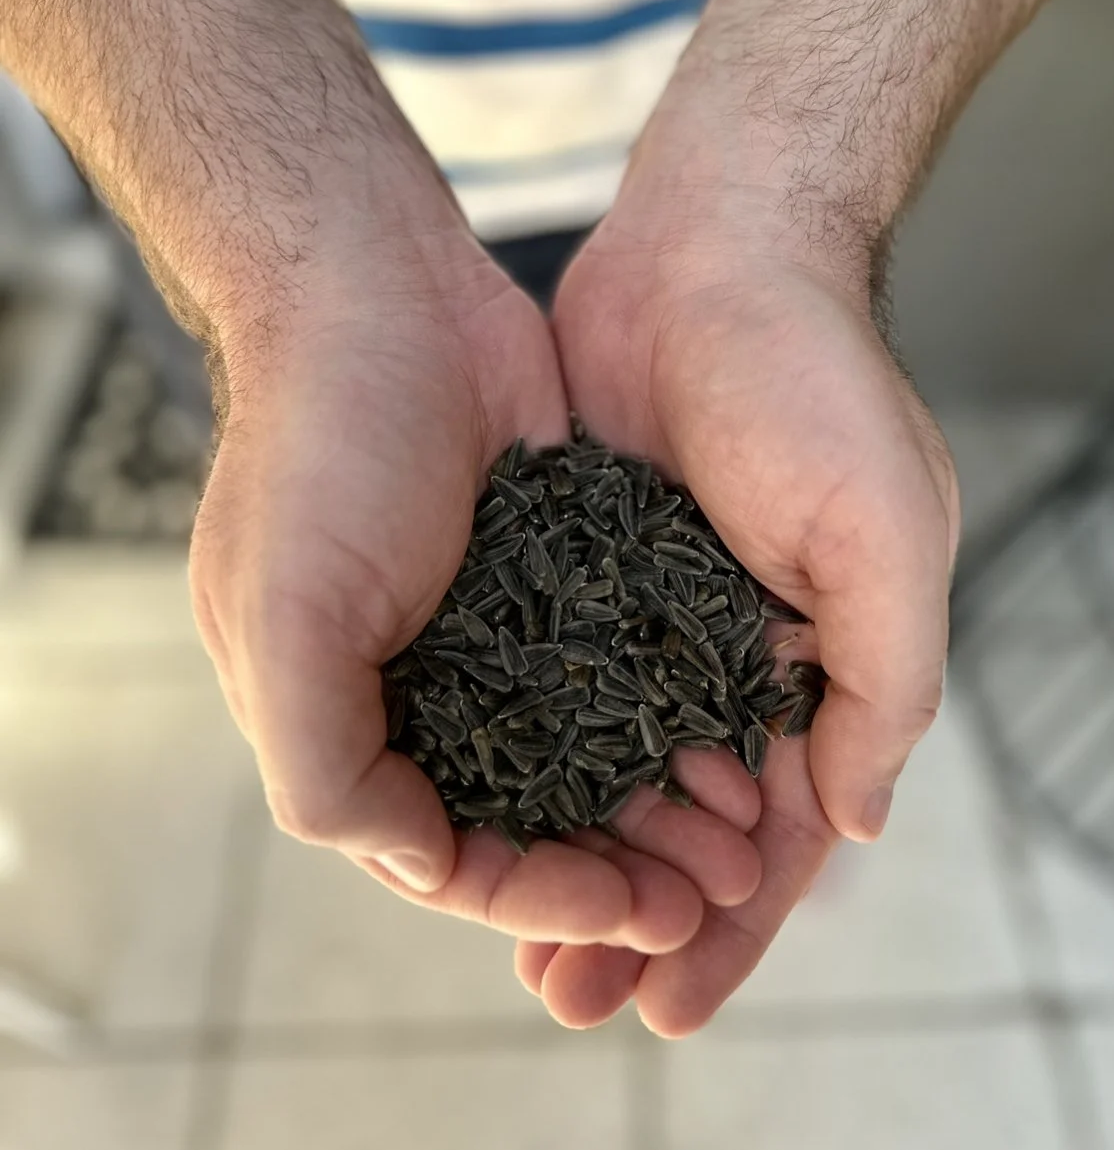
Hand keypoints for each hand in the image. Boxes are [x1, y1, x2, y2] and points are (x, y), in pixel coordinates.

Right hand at [189, 209, 760, 956]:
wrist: (382, 291)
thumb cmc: (317, 448)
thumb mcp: (285, 616)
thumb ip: (324, 762)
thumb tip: (418, 864)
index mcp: (345, 715)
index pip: (446, 851)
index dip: (537, 893)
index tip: (628, 908)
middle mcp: (426, 685)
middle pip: (534, 817)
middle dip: (616, 868)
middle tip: (707, 899)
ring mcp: (502, 627)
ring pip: (595, 750)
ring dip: (659, 803)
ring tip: (742, 839)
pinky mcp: (566, 567)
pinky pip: (628, 662)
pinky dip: (677, 708)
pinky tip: (737, 738)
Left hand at [517, 165, 958, 1033]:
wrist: (717, 247)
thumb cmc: (816, 380)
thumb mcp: (885, 530)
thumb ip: (884, 681)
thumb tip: (853, 825)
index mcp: (824, 660)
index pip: (783, 832)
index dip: (731, 928)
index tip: (671, 1008)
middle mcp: (736, 649)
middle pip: (683, 821)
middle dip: (635, 911)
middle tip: (571, 999)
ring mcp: (651, 608)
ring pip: (609, 766)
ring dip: (572, 850)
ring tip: (516, 940)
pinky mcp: (578, 558)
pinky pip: (550, 679)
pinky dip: (527, 752)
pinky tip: (477, 808)